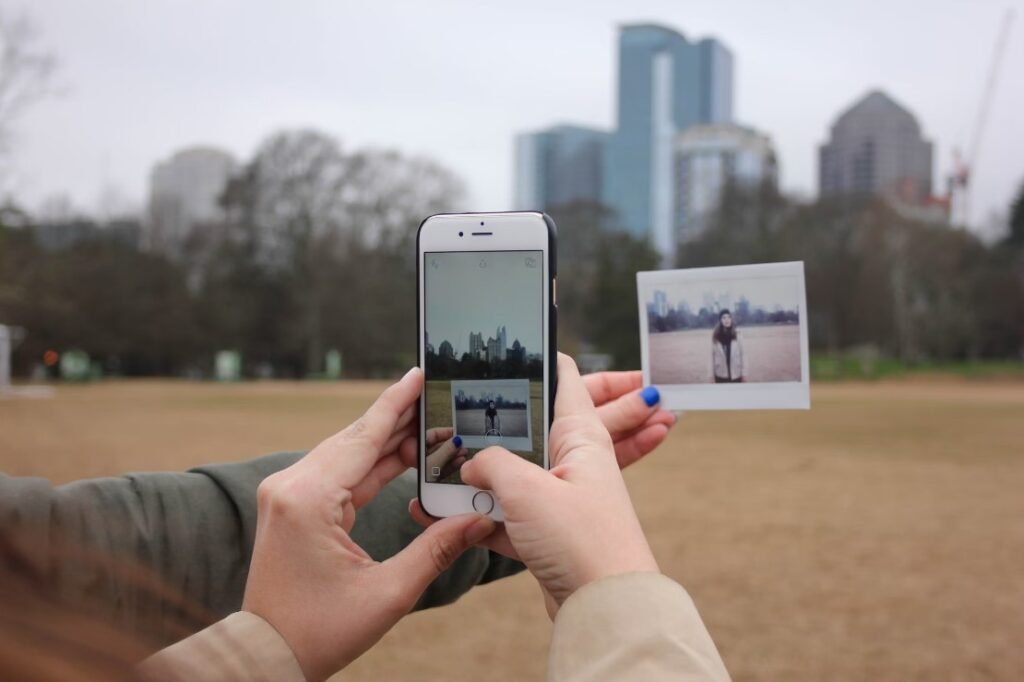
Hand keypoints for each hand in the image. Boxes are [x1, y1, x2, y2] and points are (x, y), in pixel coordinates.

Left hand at [242, 368, 495, 680]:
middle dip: (399, 419)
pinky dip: (372, 464)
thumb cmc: (318, 631)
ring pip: (348, 452)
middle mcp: (290, 486)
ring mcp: (287, 494)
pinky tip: (403, 456)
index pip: (362, 437)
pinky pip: (338, 473)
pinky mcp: (292, 506)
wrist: (267, 653)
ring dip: (388, 442)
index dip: (395, 404)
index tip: (418, 374)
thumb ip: (437, 549)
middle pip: (355, 437)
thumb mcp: (388, 593)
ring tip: (431, 427)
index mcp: (307, 500)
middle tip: (439, 399)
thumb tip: (481, 519)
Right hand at [460, 354, 658, 611]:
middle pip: (528, 427)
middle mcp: (574, 460)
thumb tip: (470, 461)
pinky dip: (480, 516)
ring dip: (478, 476)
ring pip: (511, 473)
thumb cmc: (582, 542)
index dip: (538, 357)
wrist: (606, 609)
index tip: (510, 341)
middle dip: (490, 424)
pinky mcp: (549, 532)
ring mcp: (561, 497)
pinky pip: (507, 513)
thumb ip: (491, 464)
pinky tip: (447, 516)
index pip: (564, 378)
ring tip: (437, 472)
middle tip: (452, 412)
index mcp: (581, 435)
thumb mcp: (527, 491)